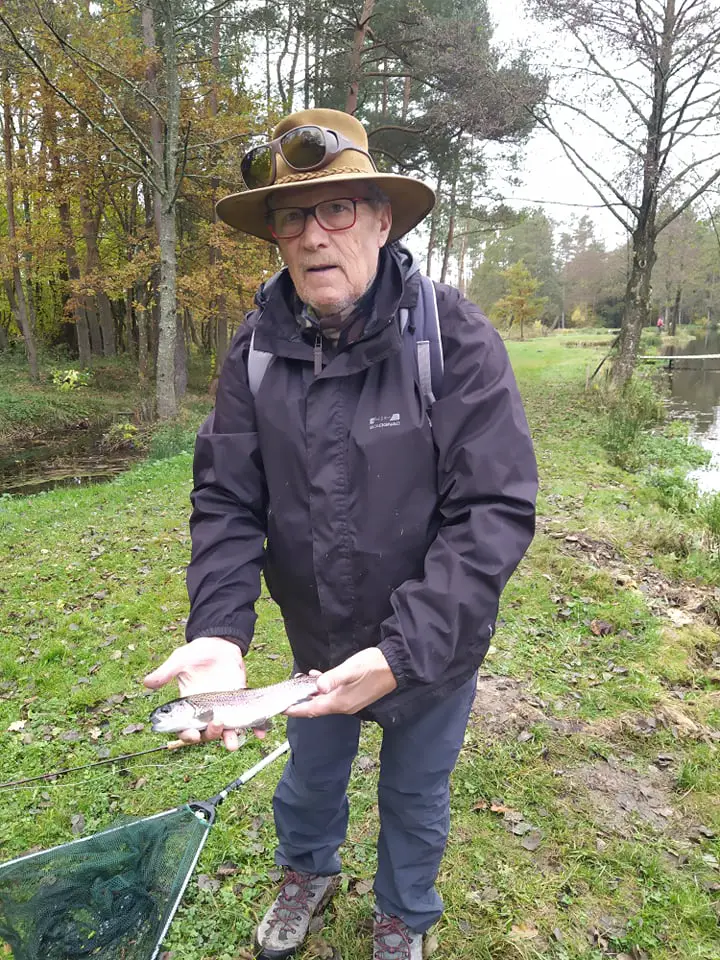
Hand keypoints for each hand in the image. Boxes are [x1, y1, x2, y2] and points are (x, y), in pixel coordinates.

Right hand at [144, 636, 264, 750]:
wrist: (220, 643)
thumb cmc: (197, 652)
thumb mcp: (180, 660)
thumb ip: (166, 672)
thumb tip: (146, 683)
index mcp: (189, 706)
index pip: (185, 728)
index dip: (187, 735)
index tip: (191, 735)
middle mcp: (206, 712)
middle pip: (206, 734)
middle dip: (210, 735)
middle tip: (216, 724)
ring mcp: (225, 708)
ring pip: (226, 732)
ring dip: (230, 739)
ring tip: (232, 743)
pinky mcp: (241, 701)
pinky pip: (249, 719)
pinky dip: (257, 728)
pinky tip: (261, 733)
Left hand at [284, 648, 397, 718]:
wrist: (396, 666)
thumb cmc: (373, 665)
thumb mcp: (351, 669)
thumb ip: (333, 678)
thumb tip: (317, 686)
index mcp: (340, 702)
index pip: (311, 710)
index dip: (295, 710)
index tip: (281, 709)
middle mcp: (343, 706)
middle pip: (316, 708)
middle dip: (300, 702)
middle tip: (286, 694)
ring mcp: (350, 702)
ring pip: (324, 702)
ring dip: (311, 695)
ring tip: (299, 683)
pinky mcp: (354, 696)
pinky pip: (333, 697)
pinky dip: (323, 690)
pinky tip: (320, 678)